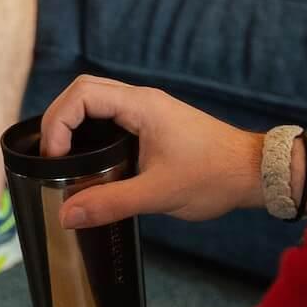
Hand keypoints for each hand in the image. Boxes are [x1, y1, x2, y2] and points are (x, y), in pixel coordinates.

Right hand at [40, 75, 260, 228]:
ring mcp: (148, 110)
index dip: (58, 122)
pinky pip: (111, 116)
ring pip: (96, 102)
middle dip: (58, 120)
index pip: (81, 94)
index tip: (55, 157)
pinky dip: (91, 132)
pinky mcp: (153, 124)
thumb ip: (109, 203)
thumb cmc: (214, 176)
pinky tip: (90, 162)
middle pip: (83, 91)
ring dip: (74, 124)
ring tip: (64, 160)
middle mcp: (142, 100)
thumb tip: (66, 215)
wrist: (254, 173)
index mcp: (141, 105)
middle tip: (51, 157)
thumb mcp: (158, 194)